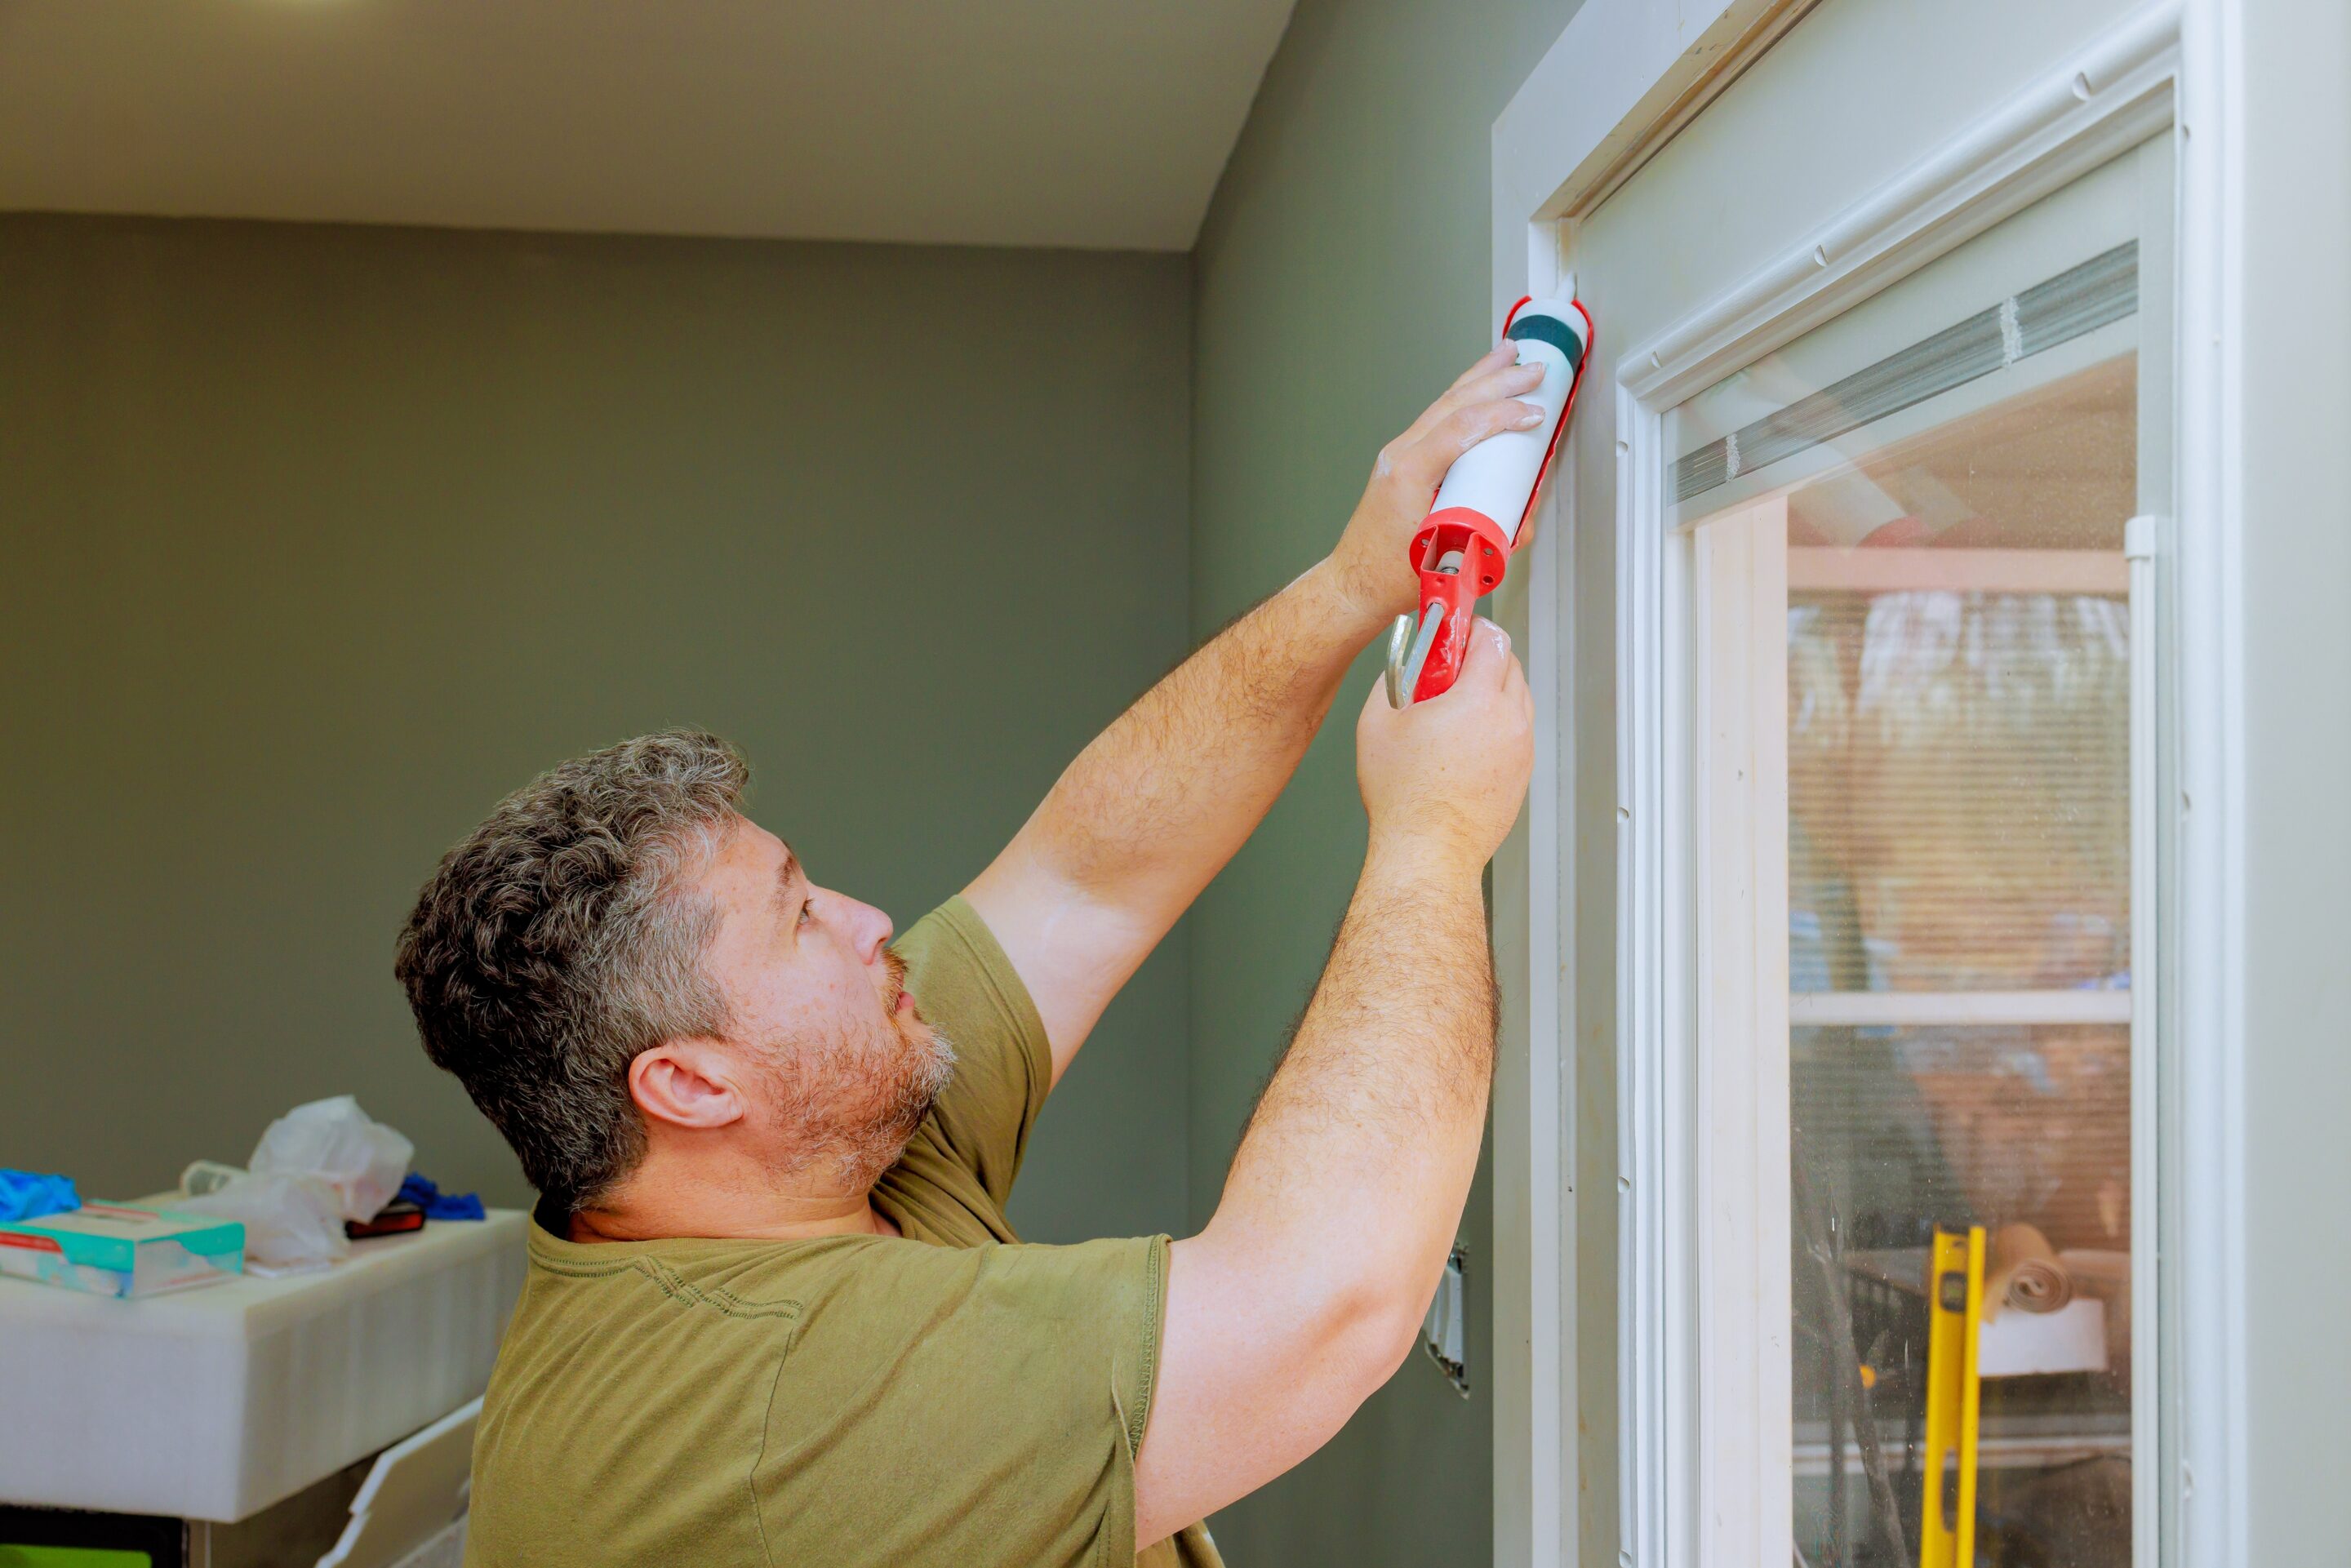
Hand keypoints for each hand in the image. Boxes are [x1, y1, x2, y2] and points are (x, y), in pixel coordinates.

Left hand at [1326, 345, 1548, 622]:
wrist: (1356, 583)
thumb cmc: (1393, 576)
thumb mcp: (1455, 558)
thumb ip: (1498, 532)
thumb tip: (1527, 506)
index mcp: (1408, 473)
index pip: (1462, 428)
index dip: (1504, 416)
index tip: (1535, 414)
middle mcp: (1400, 455)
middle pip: (1455, 403)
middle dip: (1499, 382)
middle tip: (1535, 371)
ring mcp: (1399, 453)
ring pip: (1445, 402)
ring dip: (1480, 377)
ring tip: (1508, 355)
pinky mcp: (1403, 458)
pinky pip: (1438, 416)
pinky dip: (1464, 396)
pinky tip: (1479, 386)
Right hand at [1354, 618, 1533, 870]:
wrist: (1428, 850)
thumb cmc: (1404, 797)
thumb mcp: (1376, 723)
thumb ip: (1390, 681)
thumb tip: (1399, 667)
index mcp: (1478, 699)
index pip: (1493, 640)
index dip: (1473, 628)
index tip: (1457, 630)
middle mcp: (1509, 721)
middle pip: (1512, 665)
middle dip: (1484, 657)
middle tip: (1450, 667)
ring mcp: (1521, 750)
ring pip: (1519, 699)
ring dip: (1494, 690)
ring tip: (1457, 706)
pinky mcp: (1522, 775)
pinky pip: (1517, 733)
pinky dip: (1498, 724)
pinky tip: (1466, 740)